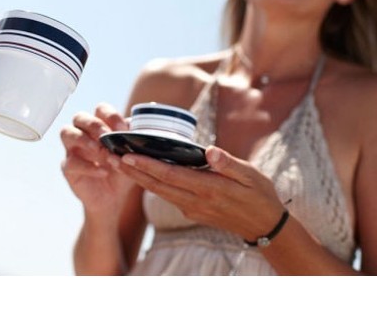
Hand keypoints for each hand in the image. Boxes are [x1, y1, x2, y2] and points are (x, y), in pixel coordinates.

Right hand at [60, 103, 136, 215]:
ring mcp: (73, 149)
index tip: (123, 129)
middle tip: (107, 136)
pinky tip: (103, 172)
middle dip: (94, 125)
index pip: (101, 109)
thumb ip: (135, 139)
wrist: (116, 197)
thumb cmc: (124, 170)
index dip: (110, 116)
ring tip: (101, 152)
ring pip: (67, 132)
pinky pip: (70, 162)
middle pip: (80, 117)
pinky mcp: (68, 167)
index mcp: (101, 125)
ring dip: (84, 140)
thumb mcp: (133, 154)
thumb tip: (143, 129)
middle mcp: (84, 133)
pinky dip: (88, 166)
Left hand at [111, 145, 286, 241]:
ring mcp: (192, 208)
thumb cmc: (260, 195)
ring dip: (139, 179)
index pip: (171, 176)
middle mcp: (196, 201)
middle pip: (157, 185)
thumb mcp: (251, 175)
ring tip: (120, 164)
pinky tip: (143, 174)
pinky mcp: (192, 211)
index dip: (147, 166)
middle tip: (112, 157)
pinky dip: (152, 185)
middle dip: (133, 172)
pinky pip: (168, 196)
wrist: (265, 226)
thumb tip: (210, 150)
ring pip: (159, 192)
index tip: (128, 156)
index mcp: (209, 188)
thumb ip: (229, 163)